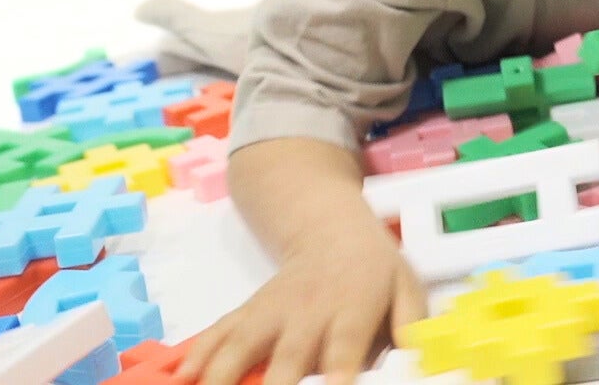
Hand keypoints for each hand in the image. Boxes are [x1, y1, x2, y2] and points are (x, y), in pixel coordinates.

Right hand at [179, 223, 427, 384]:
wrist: (331, 229)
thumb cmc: (375, 269)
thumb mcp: (407, 286)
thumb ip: (412, 323)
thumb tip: (416, 354)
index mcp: (354, 307)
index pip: (347, 342)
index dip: (339, 368)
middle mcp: (309, 311)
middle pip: (289, 353)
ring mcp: (272, 310)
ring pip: (243, 343)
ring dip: (223, 373)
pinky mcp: (248, 312)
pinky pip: (220, 333)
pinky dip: (199, 354)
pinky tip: (182, 375)